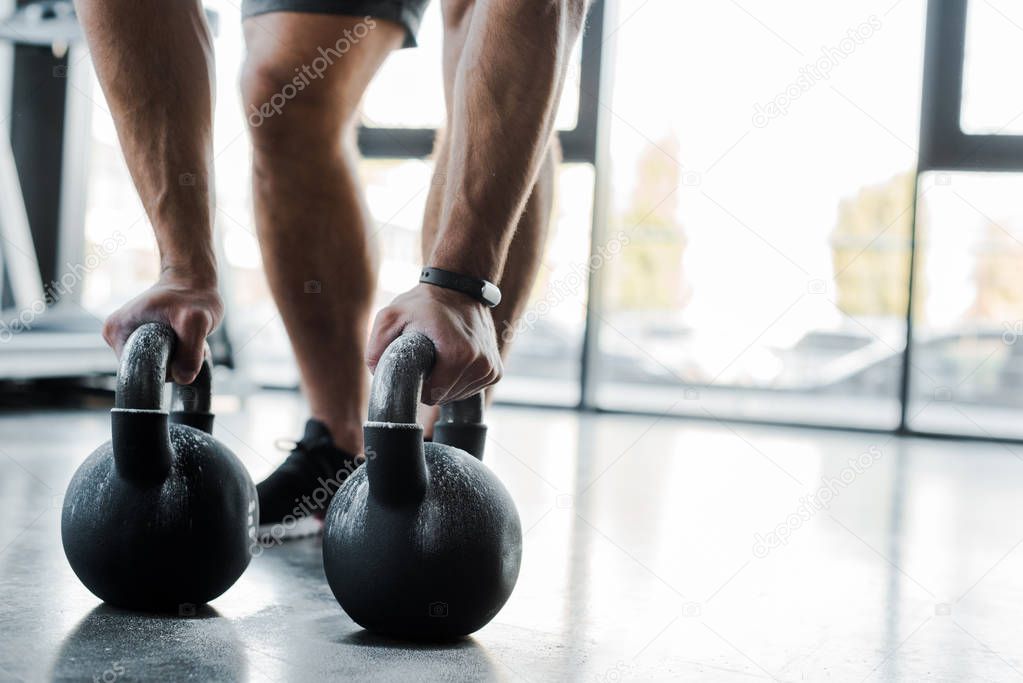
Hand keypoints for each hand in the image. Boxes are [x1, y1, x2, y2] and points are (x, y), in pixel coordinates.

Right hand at [102, 269, 222, 384]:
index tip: (182, 346)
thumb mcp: (195, 322)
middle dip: (174, 363)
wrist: (194, 282)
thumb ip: (190, 353)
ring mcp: (132, 341)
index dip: (165, 367)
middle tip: (189, 339)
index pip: (138, 370)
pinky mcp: (146, 344)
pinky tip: (189, 339)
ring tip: (189, 336)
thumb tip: (183, 378)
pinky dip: (182, 356)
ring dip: (181, 360)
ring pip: (160, 368)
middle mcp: (118, 338)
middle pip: (148, 371)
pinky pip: (166, 362)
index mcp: (116, 332)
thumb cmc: (192, 296)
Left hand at [367, 284, 501, 404]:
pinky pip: (471, 390)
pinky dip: (460, 380)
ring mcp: (490, 369)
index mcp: (458, 356)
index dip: (418, 383)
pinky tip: (455, 358)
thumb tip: (377, 375)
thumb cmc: (424, 303)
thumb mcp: (391, 317)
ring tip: (443, 355)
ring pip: (458, 395)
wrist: (460, 287)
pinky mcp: (496, 371)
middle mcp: (480, 365)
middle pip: (444, 397)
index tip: (418, 362)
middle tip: (429, 356)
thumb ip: (376, 348)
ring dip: (446, 382)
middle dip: (432, 383)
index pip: (430, 396)